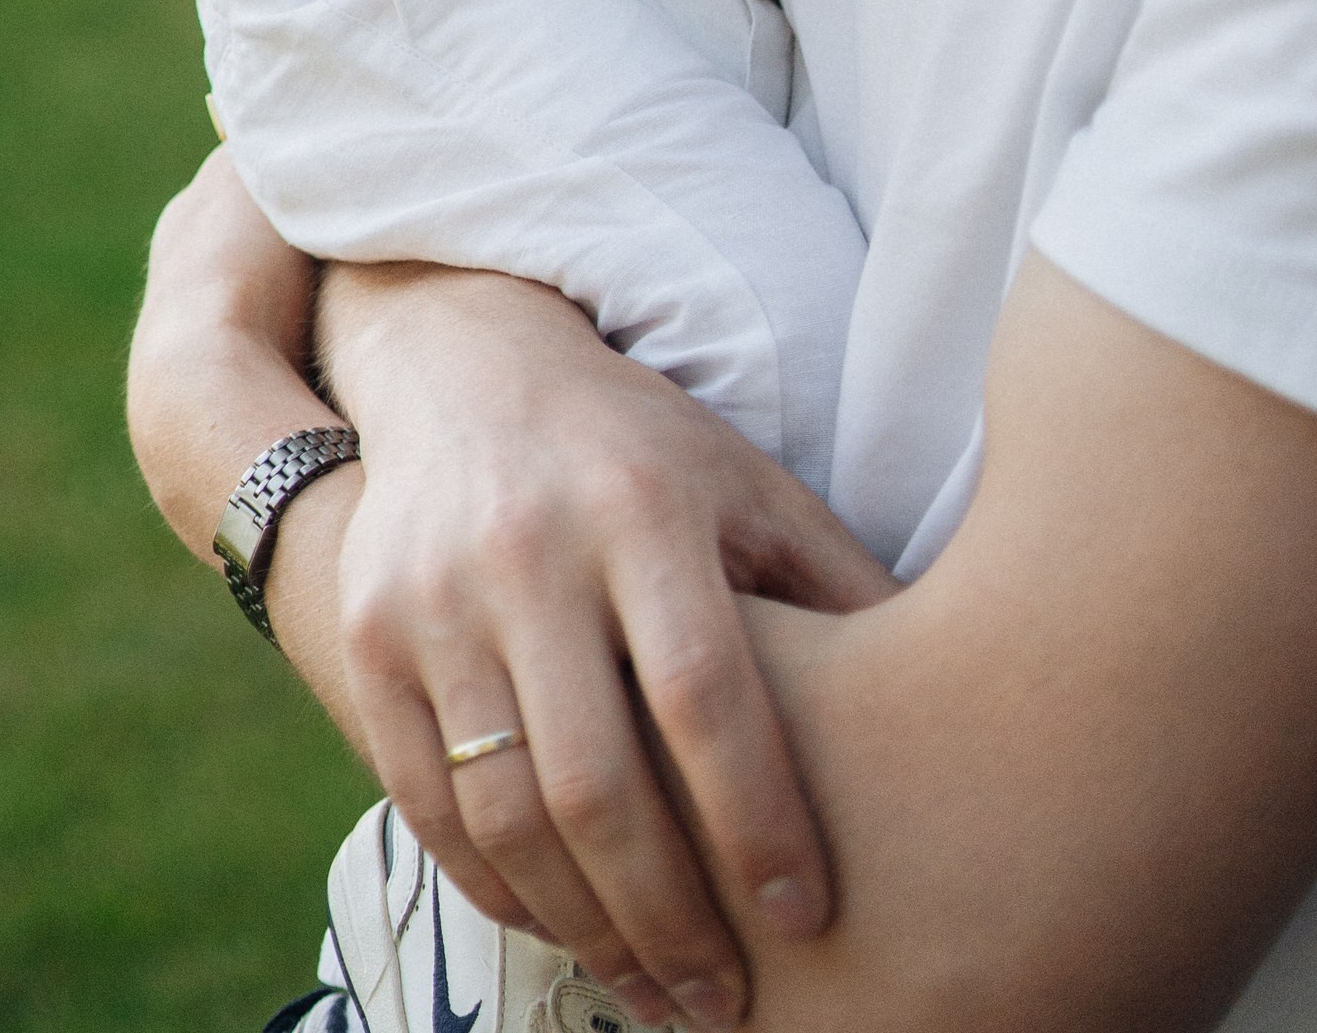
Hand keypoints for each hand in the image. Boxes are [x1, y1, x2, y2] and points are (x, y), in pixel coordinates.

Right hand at [319, 262, 893, 1027]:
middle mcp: (526, 549)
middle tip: (723, 1005)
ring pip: (505, 811)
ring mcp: (432, 595)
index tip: (804, 916)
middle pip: (596, 778)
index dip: (756, 817)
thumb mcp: (746, 484)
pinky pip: (427, 801)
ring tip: (651, 989)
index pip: (704, 689)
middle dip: (668, 917)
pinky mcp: (367, 635)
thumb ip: (833, 589)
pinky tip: (560, 928)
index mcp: (641, 507)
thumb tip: (961, 711)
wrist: (460, 360)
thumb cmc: (640, 448)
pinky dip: (494, 888)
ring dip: (583, 927)